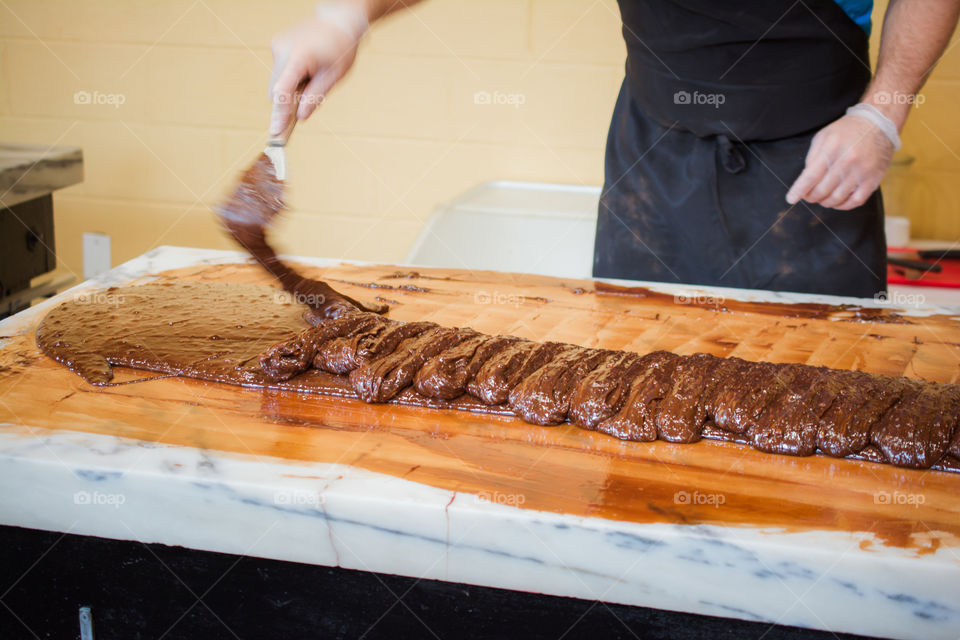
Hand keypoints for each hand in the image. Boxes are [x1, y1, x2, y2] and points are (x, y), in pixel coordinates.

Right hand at [269, 3, 367, 134]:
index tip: (276, 131)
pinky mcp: (277, 44)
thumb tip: (300, 118)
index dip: (280, 113)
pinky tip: (306, 69)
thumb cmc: (340, 47)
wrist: (337, 20)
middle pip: (275, 90)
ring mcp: (278, 45)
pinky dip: (289, 78)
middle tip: (297, 118)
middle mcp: (283, 49)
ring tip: (311, 80)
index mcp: (300, 56)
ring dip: (288, 90)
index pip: (283, 90)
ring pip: (275, 82)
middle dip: (284, 104)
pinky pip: (279, 71)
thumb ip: (315, 97)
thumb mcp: (334, 75)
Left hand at [785, 114, 895, 210]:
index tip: (791, 199)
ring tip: (822, 198)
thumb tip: (805, 180)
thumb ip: (813, 157)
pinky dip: (843, 205)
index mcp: (831, 149)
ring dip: (826, 202)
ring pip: (837, 198)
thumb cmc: (847, 131)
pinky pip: (856, 201)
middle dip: (811, 197)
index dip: (799, 191)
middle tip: (809, 196)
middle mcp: (847, 161)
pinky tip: (838, 202)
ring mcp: (861, 171)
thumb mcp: (824, 136)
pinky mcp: (873, 179)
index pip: (810, 176)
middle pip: (822, 190)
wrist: (878, 124)